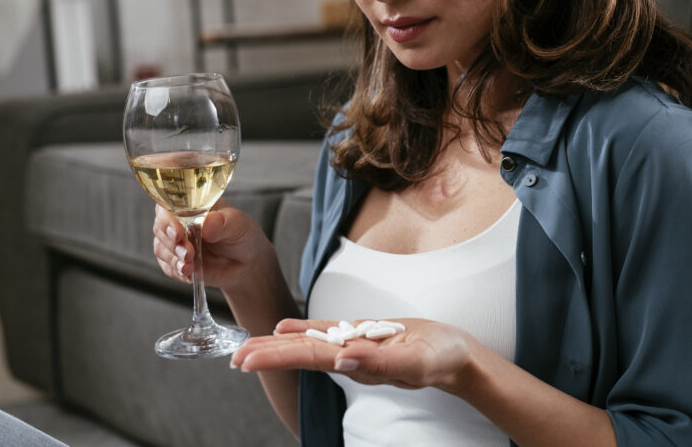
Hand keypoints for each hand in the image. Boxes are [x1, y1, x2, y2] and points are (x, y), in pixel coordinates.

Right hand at [151, 200, 273, 291]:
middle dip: (171, 242)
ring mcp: (177, 242)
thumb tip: (207, 223)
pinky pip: (167, 267)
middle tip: (188, 253)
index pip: (169, 204)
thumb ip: (223, 223)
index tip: (178, 232)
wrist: (247, 263)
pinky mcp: (177, 261)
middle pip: (161, 227)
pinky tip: (189, 274)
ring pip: (161, 248)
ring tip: (190, 266)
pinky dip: (176, 272)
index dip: (168, 218)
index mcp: (193, 205)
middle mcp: (180, 222)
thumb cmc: (243, 236)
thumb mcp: (239, 225)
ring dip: (173, 259)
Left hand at [231, 318, 480, 392]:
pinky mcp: (363, 334)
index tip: (246, 360)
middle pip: (301, 353)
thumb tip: (342, 360)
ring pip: (309, 343)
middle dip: (266, 354)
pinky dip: (304, 328)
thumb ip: (380, 361)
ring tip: (247, 346)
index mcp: (358, 364)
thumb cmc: (442, 359)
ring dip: (277, 344)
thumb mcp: (415, 360)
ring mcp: (355, 346)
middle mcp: (350, 358)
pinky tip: (284, 328)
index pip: (309, 359)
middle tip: (233, 357)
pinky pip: (328, 331)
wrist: (458, 355)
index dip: (276, 358)